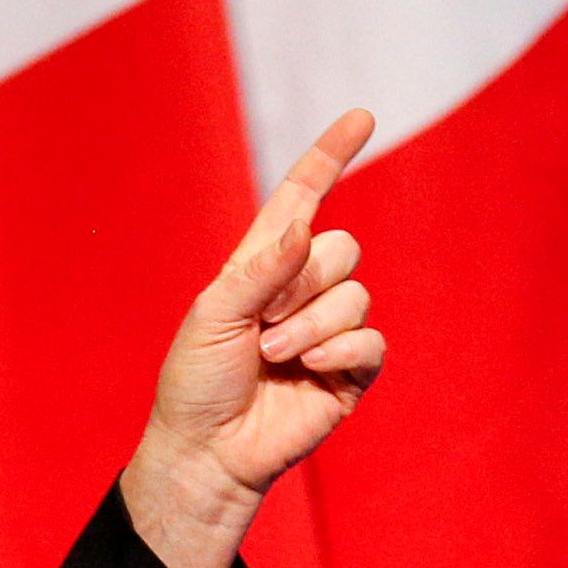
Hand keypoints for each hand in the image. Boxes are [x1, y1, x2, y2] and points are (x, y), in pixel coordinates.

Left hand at [121, 108, 386, 567]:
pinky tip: (308, 369)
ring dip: (309, 324)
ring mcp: (331, 329)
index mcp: (262, 264)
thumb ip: (259, 268)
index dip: (330, 157)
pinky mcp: (352, 370)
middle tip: (261, 324)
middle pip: (342, 247)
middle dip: (301, 283)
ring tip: (273, 356)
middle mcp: (302, 289)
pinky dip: (337, 350)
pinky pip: (371, 338)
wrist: (208, 450)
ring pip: (355, 292)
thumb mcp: (212, 315)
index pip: (303, 198)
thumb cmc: (197, 383)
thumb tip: (305, 226)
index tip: (360, 118)